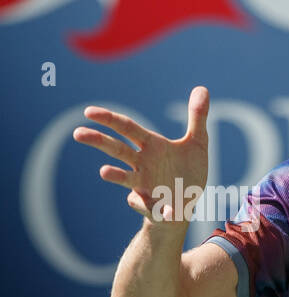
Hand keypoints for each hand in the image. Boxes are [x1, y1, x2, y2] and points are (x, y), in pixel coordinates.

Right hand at [73, 85, 210, 224]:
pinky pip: (146, 205)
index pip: (126, 128)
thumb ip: (197, 118)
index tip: (88, 111)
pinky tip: (155, 207)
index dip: (109, 119)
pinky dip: (148, 206)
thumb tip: (202, 88)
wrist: (190, 202)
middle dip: (98, 141)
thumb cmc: (188, 170)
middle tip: (77, 133)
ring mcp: (144, 185)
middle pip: (117, 149)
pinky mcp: (152, 205)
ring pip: (125, 178)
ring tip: (103, 171)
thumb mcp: (198, 143)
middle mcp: (142, 163)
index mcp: (151, 145)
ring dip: (115, 175)